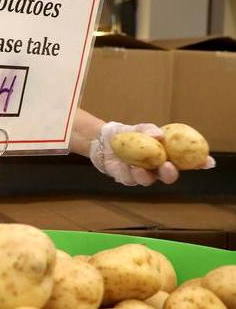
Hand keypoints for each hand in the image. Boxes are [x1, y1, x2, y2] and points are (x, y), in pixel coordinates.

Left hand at [89, 122, 215, 185]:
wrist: (102, 139)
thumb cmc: (128, 134)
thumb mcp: (139, 128)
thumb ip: (148, 130)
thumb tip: (159, 135)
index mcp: (166, 156)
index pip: (186, 162)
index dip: (198, 163)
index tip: (207, 162)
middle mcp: (156, 168)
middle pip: (168, 176)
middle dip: (171, 173)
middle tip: (168, 166)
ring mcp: (141, 174)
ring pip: (148, 180)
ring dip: (145, 175)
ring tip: (138, 167)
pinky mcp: (125, 178)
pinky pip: (128, 179)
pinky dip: (127, 172)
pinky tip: (124, 165)